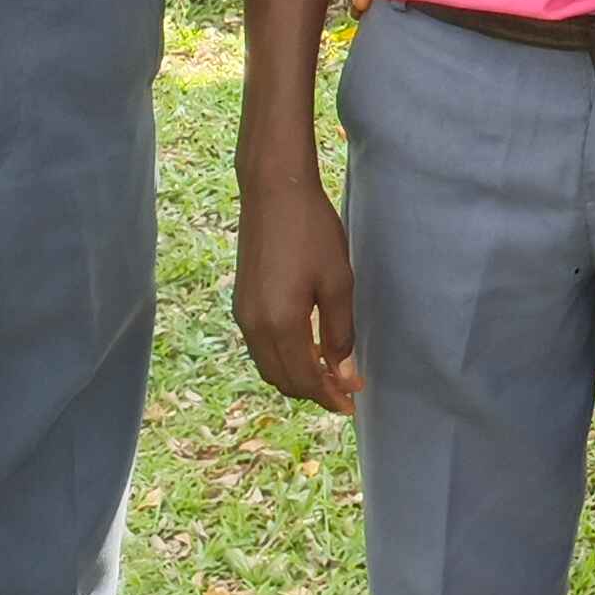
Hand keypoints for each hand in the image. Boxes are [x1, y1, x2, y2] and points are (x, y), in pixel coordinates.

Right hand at [234, 172, 363, 414]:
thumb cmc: (312, 232)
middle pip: (282, 379)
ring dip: (297, 377)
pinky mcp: (241, 302)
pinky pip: (260, 347)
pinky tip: (307, 348)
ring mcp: (243, 315)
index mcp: (280, 324)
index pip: (305, 379)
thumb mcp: (337, 283)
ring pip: (269, 366)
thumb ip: (340, 333)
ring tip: (330, 373)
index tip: (353, 402)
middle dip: (314, 391)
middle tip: (345, 390)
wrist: (274, 192)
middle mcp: (254, 326)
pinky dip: (283, 358)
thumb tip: (345, 374)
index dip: (330, 395)